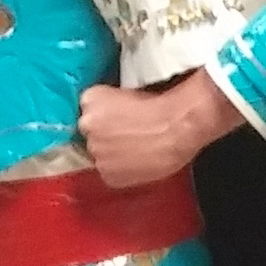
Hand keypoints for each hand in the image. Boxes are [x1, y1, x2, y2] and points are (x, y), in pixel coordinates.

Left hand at [78, 71, 242, 188]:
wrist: (178, 127)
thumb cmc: (163, 107)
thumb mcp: (129, 91)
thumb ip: (110, 104)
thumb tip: (111, 115)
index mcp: (89, 99)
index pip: (89, 110)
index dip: (105, 117)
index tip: (119, 118)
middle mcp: (86, 125)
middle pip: (91, 133)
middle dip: (106, 135)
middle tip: (130, 135)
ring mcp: (95, 151)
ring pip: (100, 155)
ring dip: (113, 154)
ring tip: (138, 149)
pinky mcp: (107, 174)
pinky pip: (110, 174)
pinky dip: (122, 171)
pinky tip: (140, 162)